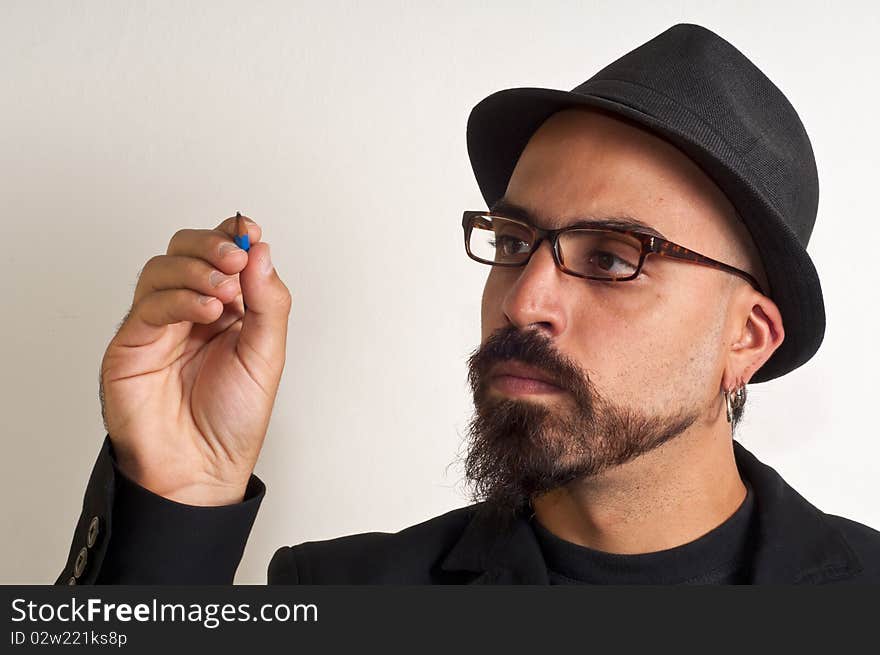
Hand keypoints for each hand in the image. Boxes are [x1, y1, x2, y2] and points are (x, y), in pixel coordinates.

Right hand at [99, 215, 291, 504]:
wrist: (200, 469)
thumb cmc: (231, 420)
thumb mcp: (267, 356)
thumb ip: (268, 303)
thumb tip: (262, 252)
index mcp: (227, 309)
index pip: (223, 255)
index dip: (234, 236)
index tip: (250, 232)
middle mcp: (190, 311)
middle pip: (186, 249)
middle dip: (212, 245)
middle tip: (236, 257)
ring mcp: (159, 324)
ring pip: (161, 268)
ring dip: (196, 268)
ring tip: (224, 291)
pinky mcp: (133, 343)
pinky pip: (149, 304)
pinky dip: (179, 298)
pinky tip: (207, 310)